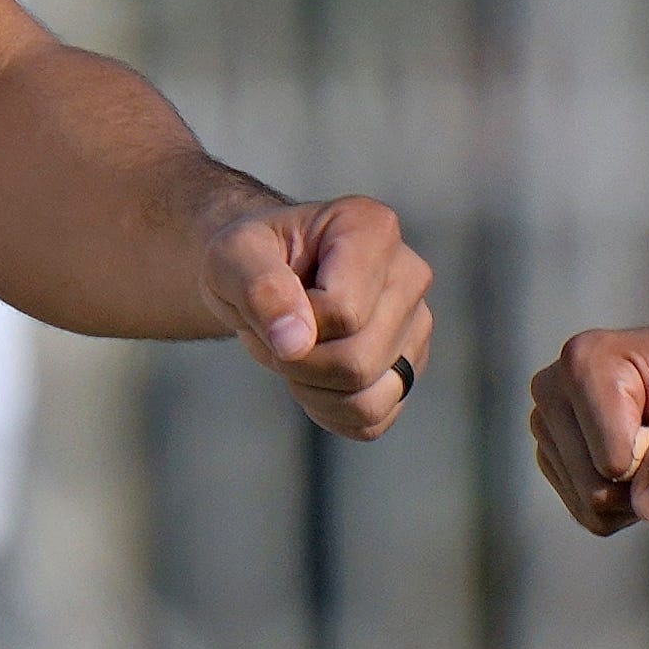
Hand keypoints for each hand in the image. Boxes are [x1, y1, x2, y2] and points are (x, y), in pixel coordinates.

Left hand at [199, 194, 427, 437]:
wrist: (264, 278)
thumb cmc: (249, 260)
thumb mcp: (231, 257)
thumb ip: (259, 287)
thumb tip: (296, 342)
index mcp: (372, 229)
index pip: (343, 311)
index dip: (292, 325)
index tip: (272, 302)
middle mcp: (409, 273)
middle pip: (358, 361)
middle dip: (298, 364)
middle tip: (276, 336)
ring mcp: (417, 323)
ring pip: (370, 398)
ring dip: (313, 392)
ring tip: (295, 356)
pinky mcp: (410, 367)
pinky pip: (374, 420)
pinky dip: (332, 413)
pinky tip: (314, 380)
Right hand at [528, 315, 648, 536]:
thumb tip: (647, 510)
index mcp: (585, 362)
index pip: (615, 462)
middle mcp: (551, 390)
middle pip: (596, 490)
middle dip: (648, 482)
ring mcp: (546, 424)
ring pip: (590, 506)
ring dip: (638, 493)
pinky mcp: (552, 454)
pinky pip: (587, 512)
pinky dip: (624, 502)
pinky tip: (640, 461)